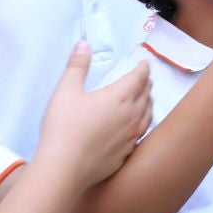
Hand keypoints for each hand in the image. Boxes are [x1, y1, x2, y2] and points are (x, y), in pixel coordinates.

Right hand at [39, 43, 151, 186]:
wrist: (64, 168)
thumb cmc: (64, 127)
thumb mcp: (66, 90)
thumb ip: (77, 66)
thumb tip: (83, 45)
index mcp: (120, 97)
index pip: (139, 78)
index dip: (143, 68)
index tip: (144, 63)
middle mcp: (131, 116)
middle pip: (146, 95)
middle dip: (146, 84)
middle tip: (144, 79)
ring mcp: (131, 137)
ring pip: (148, 116)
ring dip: (148, 104)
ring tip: (145, 99)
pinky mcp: (126, 154)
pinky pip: (141, 135)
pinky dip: (142, 124)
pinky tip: (136, 128)